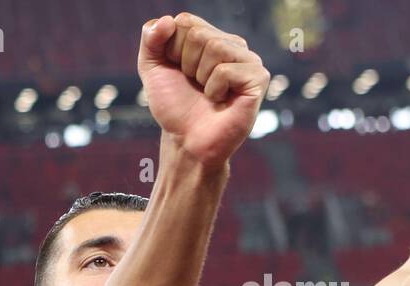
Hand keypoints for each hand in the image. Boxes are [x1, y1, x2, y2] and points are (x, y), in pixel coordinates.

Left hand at [138, 13, 268, 168]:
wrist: (187, 141)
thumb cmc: (174, 107)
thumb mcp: (152, 70)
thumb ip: (151, 40)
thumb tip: (166, 20)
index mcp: (210, 37)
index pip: (185, 21)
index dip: (172, 51)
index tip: (178, 73)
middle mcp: (232, 44)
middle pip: (198, 34)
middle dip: (186, 65)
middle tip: (194, 86)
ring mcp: (248, 59)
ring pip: (214, 48)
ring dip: (201, 77)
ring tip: (208, 94)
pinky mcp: (258, 77)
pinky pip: (225, 70)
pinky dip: (214, 90)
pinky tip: (221, 101)